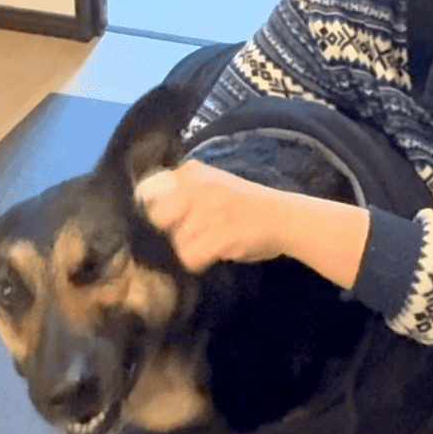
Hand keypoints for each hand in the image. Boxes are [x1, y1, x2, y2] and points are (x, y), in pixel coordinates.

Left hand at [133, 161, 290, 271]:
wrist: (286, 218)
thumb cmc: (246, 205)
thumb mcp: (214, 183)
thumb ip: (183, 188)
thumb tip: (146, 202)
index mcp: (194, 172)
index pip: (151, 192)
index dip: (159, 210)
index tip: (172, 219)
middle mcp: (199, 186)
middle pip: (158, 218)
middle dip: (171, 230)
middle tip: (194, 232)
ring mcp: (210, 211)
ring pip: (176, 242)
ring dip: (192, 247)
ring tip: (213, 240)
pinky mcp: (221, 236)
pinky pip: (191, 257)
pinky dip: (201, 261)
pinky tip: (216, 252)